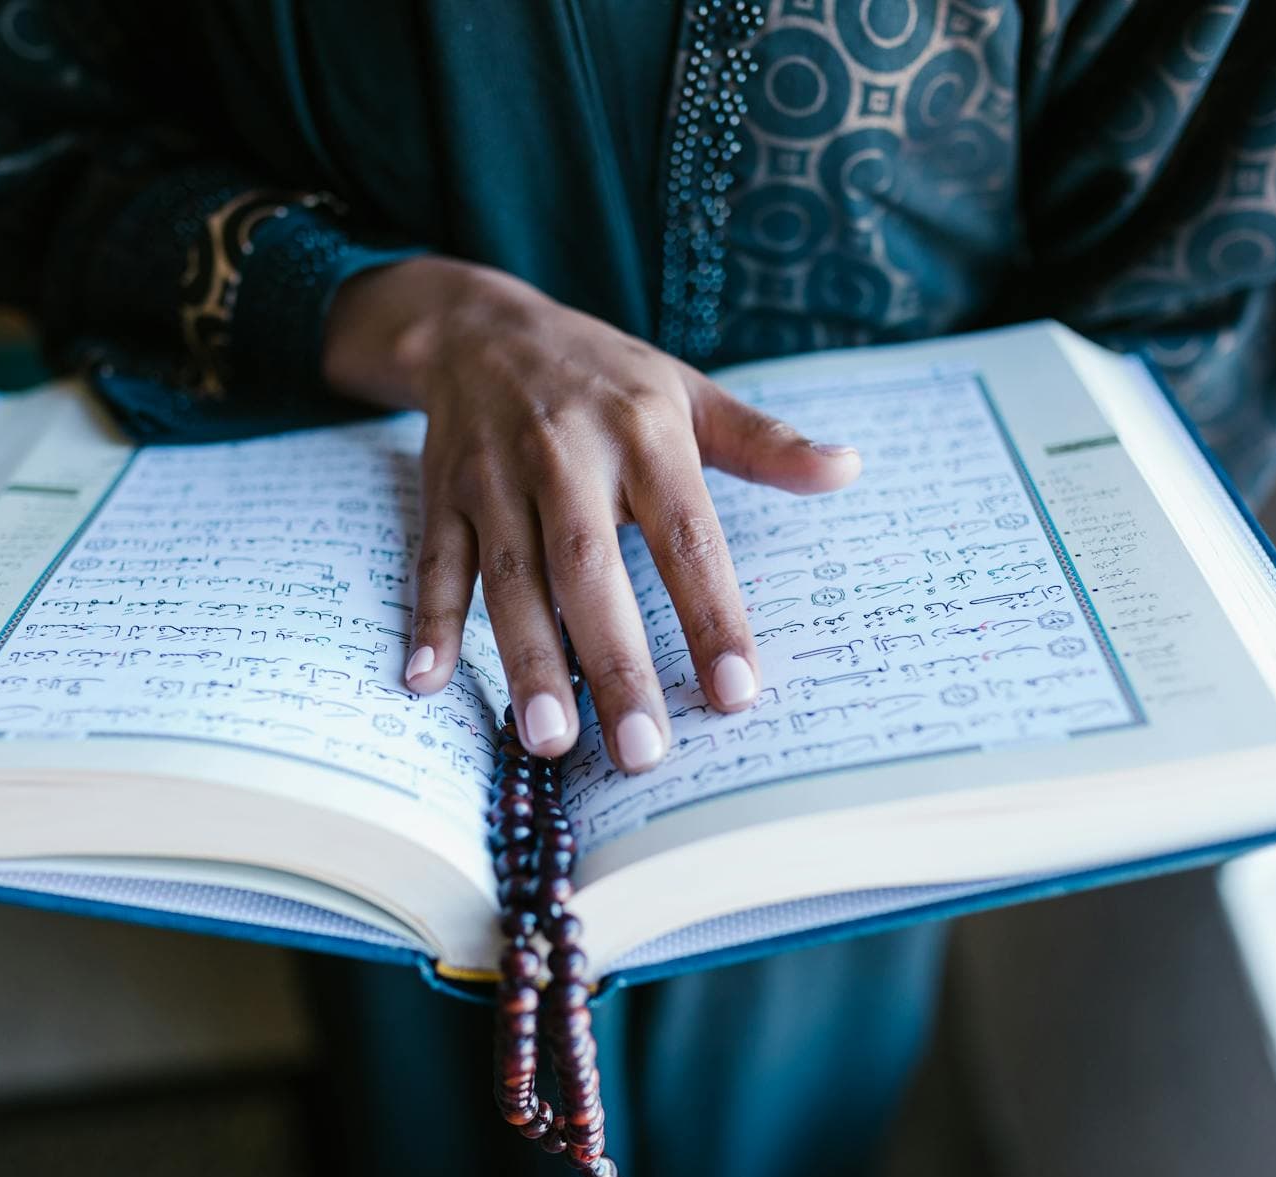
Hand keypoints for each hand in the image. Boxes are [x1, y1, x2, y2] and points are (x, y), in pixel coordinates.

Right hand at [323, 257, 859, 772]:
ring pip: (510, 578)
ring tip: (549, 740)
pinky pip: (435, 563)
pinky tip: (426, 680)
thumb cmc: (603, 376)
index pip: (687, 536)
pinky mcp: (442, 496)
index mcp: (643, 435)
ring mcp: (496, 479)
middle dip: (613, 662)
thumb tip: (848, 469)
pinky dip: (428, 620)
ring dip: (528, 659)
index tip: (737, 691)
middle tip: (641, 750)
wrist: (480, 326)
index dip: (711, 614)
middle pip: (591, 569)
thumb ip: (765, 444)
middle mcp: (566, 456)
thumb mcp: (688, 393)